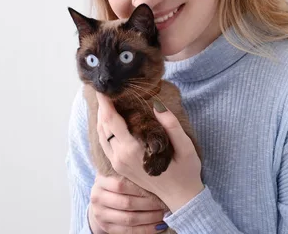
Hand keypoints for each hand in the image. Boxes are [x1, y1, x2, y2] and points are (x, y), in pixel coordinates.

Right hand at [88, 173, 169, 233]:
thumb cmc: (114, 184)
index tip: (156, 188)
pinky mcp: (107, 228)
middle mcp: (97, 199)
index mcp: (100, 183)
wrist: (101, 202)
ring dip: (149, 218)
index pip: (120, 185)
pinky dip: (145, 230)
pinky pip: (129, 231)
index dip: (139, 188)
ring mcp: (101, 215)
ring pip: (129, 219)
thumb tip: (154, 172)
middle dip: (148, 204)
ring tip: (163, 214)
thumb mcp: (116, 175)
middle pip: (126, 203)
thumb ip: (129, 173)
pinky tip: (157, 226)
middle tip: (163, 203)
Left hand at [96, 93, 204, 212]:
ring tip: (106, 101)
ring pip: (101, 136)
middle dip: (102, 107)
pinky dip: (105, 129)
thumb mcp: (185, 147)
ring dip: (102, 118)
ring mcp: (118, 164)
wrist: (181, 199)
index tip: (103, 88)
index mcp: (132, 150)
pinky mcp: (119, 167)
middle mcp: (120, 157)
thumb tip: (157, 104)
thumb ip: (171, 125)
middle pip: (103, 126)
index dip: (105, 103)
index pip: (111, 121)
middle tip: (105, 90)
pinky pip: (105, 144)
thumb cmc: (186, 172)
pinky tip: (110, 120)